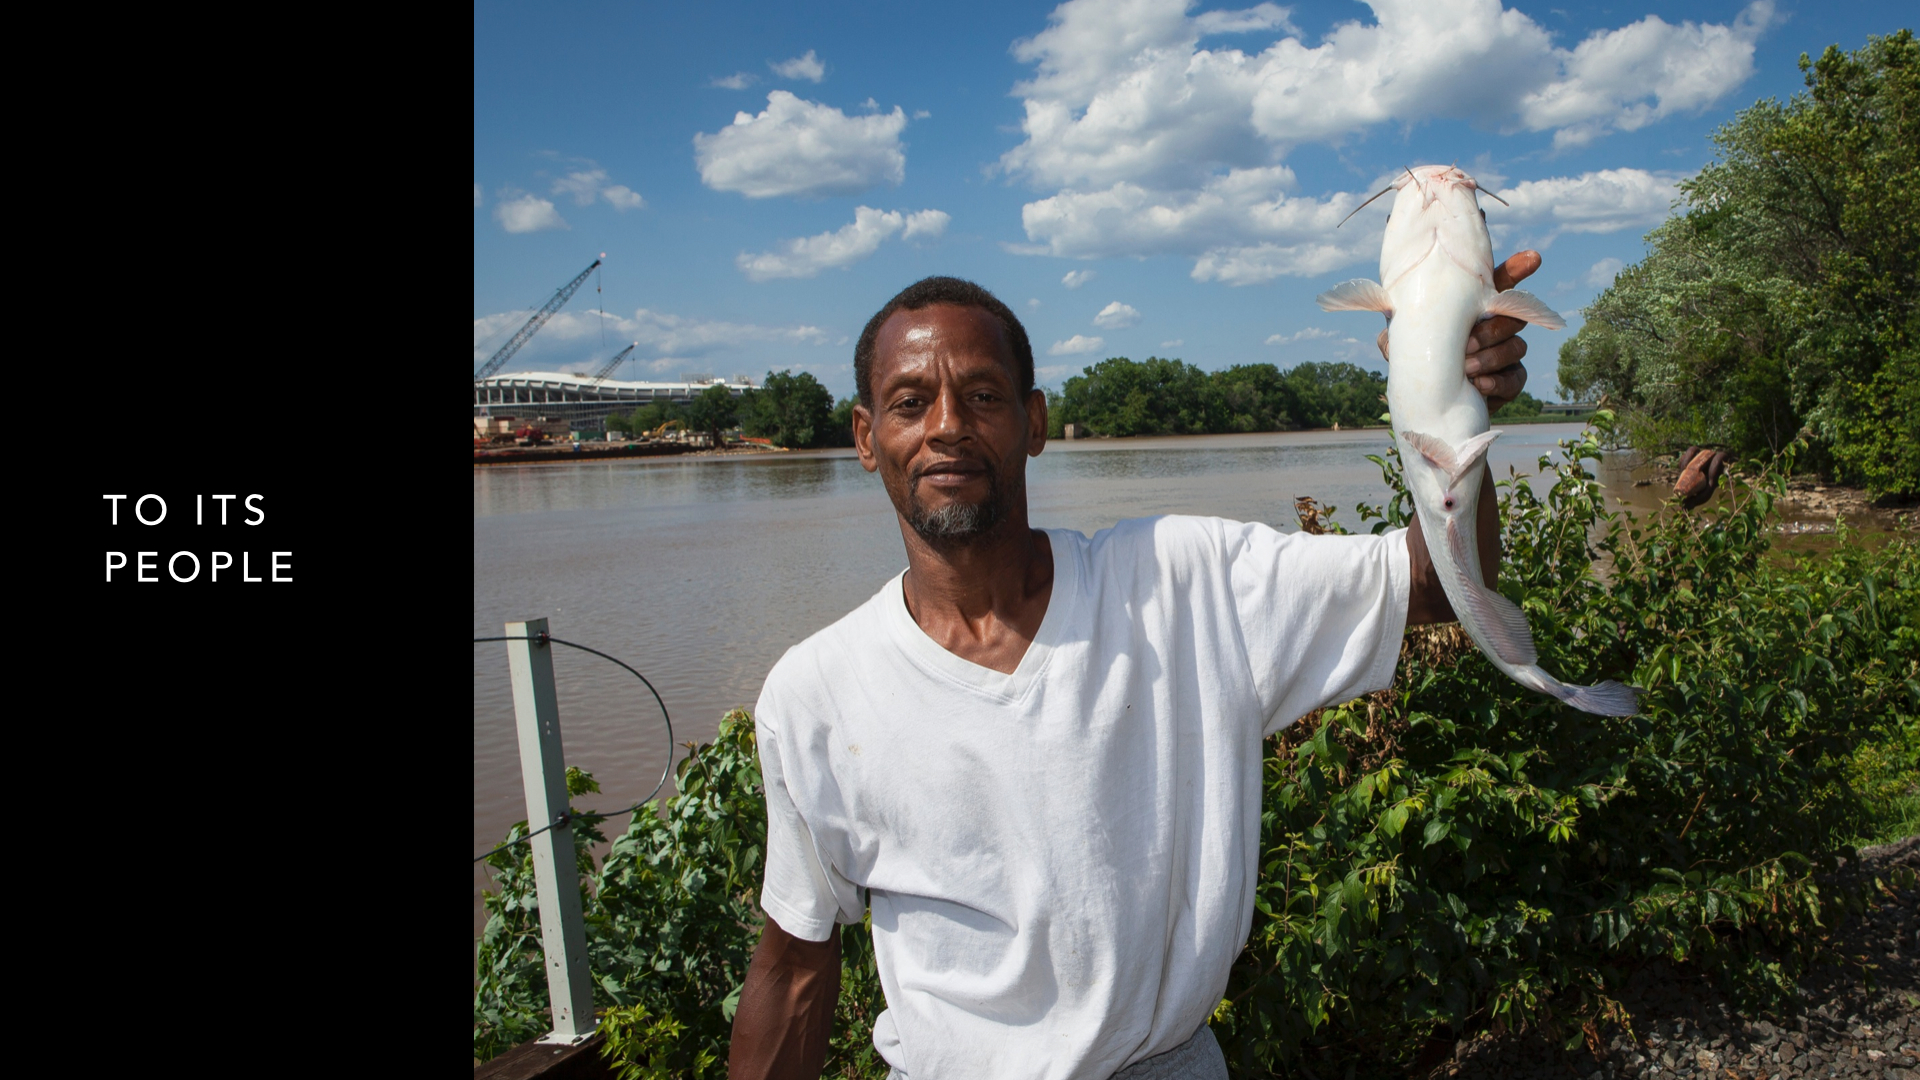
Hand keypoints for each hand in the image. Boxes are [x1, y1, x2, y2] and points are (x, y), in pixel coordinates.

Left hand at [1375, 250, 1539, 411]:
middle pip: (1514, 317)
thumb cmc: (1417, 359)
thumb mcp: (1403, 342)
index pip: (1501, 284)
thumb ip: (1400, 329)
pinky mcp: (1510, 380)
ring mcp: (1506, 353)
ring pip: (1516, 347)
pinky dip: (1498, 382)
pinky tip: (1479, 385)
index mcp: (1474, 309)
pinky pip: (1516, 378)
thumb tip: (1393, 316)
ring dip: (1491, 357)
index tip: (1532, 258)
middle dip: (1493, 330)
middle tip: (1466, 344)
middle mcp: (1496, 326)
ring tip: (1466, 369)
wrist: (1428, 403)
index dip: (1517, 270)